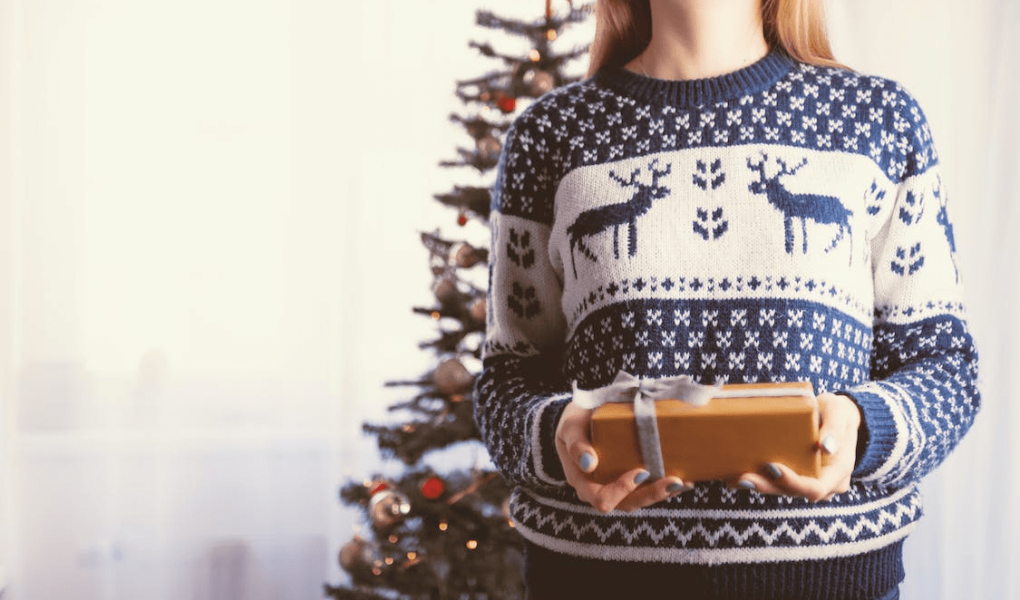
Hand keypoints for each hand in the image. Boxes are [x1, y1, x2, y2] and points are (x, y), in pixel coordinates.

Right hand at [555, 401, 691, 512]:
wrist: (580, 418)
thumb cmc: (573, 423)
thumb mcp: (570, 427)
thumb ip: (576, 443)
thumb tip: (588, 463)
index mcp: (583, 482)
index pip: (602, 498)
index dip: (622, 490)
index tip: (640, 472)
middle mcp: (600, 489)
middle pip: (627, 504)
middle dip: (653, 495)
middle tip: (675, 481)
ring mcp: (617, 486)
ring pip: (641, 499)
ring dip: (663, 493)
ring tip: (684, 481)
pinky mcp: (631, 480)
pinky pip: (648, 488)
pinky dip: (666, 485)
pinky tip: (685, 478)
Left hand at [735, 393, 861, 501]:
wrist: (837, 419)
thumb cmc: (838, 414)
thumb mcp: (840, 413)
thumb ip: (835, 429)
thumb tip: (826, 447)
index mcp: (838, 473)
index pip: (815, 488)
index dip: (793, 482)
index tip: (773, 467)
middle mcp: (823, 484)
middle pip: (793, 492)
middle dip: (767, 485)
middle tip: (743, 477)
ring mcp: (808, 482)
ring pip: (781, 489)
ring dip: (759, 484)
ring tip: (735, 478)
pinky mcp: (795, 476)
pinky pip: (776, 482)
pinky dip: (758, 478)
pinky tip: (735, 476)